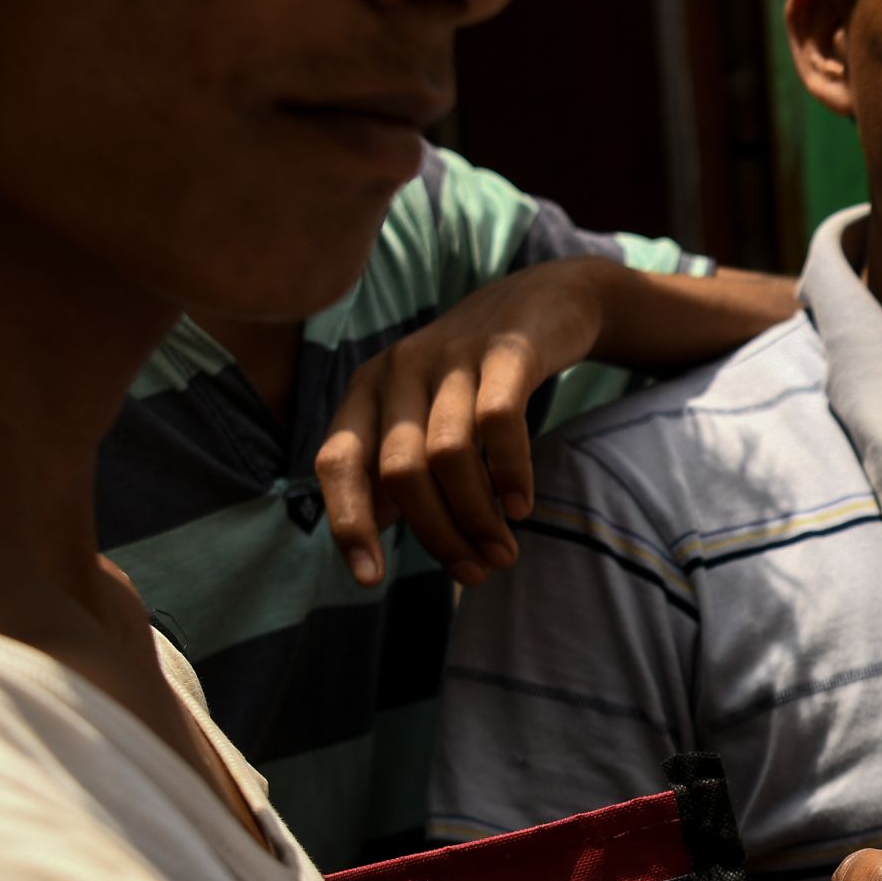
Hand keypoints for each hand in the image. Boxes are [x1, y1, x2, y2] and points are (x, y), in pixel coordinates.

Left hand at [315, 257, 614, 590]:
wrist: (545, 301)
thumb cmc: (475, 376)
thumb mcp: (423, 412)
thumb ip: (394, 466)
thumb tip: (374, 534)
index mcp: (367, 390)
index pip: (337, 461)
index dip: (348, 522)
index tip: (370, 580)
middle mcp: (399, 368)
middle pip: (401, 470)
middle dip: (437, 533)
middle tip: (476, 571)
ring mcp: (451, 355)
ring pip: (448, 454)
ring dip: (477, 515)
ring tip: (502, 551)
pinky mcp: (506, 351)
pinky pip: (501, 422)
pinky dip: (511, 473)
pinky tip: (523, 507)